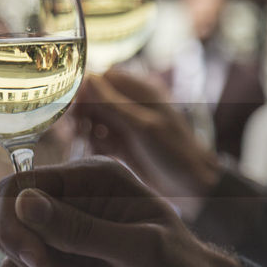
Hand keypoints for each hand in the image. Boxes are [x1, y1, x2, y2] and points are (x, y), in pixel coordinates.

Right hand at [0, 158, 241, 266]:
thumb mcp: (137, 250)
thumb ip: (78, 228)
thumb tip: (22, 203)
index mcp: (93, 179)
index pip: (21, 184)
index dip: (15, 221)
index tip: (37, 260)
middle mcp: (73, 203)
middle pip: (13, 225)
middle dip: (42, 264)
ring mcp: (66, 238)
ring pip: (20, 261)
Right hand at [74, 69, 221, 218]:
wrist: (191, 188)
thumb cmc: (174, 152)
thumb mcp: (142, 126)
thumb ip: (113, 103)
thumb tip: (87, 79)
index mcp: (142, 93)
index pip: (104, 79)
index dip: (86, 90)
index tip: (75, 108)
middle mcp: (132, 105)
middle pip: (95, 99)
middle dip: (82, 111)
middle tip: (75, 128)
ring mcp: (126, 126)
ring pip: (94, 119)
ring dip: (85, 128)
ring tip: (85, 141)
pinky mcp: (122, 145)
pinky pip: (99, 138)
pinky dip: (93, 144)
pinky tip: (96, 152)